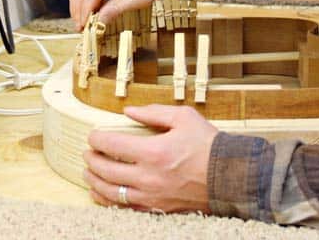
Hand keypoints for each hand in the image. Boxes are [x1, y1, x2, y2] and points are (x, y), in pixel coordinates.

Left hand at [82, 105, 217, 212]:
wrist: (230, 177)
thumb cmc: (209, 145)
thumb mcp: (183, 117)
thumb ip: (153, 112)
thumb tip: (129, 111)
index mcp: (154, 152)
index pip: (112, 145)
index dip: (97, 139)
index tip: (93, 136)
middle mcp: (149, 177)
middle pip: (106, 170)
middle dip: (92, 160)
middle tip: (87, 152)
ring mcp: (152, 195)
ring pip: (111, 192)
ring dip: (95, 181)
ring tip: (88, 172)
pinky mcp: (158, 208)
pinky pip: (124, 207)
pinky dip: (108, 200)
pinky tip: (100, 193)